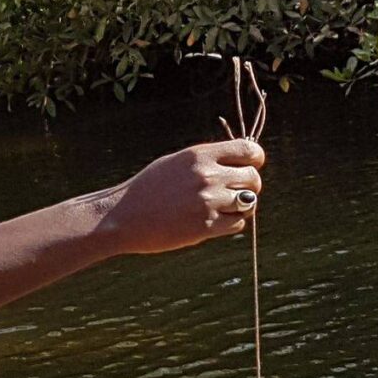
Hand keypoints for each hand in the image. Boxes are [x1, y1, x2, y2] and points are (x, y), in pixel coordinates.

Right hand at [104, 139, 264, 254]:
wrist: (122, 217)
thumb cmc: (146, 189)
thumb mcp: (176, 163)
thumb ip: (207, 162)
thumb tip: (238, 165)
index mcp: (200, 155)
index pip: (250, 151)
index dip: (254, 161)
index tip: (247, 168)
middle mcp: (207, 176)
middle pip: (253, 179)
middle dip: (249, 187)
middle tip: (234, 194)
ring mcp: (208, 202)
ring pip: (249, 203)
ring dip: (241, 207)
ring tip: (223, 209)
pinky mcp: (205, 226)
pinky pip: (238, 224)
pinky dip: (231, 224)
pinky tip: (213, 222)